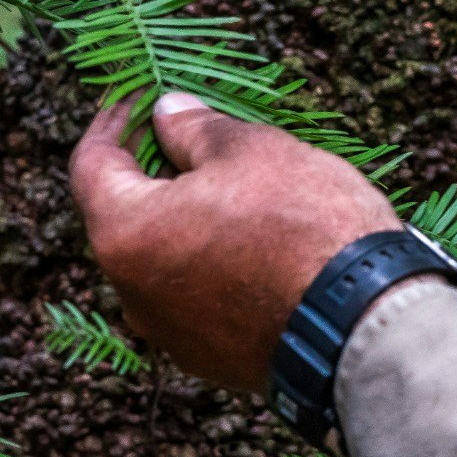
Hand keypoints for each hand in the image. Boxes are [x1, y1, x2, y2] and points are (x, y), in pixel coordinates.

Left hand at [70, 92, 400, 390]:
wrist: (365, 322)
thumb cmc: (303, 225)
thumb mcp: (250, 150)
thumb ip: (194, 128)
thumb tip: (166, 113)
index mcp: (125, 234)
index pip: (91, 164)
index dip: (115, 121)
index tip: (140, 97)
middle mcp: (133, 293)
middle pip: (124, 216)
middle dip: (151, 171)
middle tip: (189, 134)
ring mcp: (171, 333)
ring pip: (161, 261)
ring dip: (184, 221)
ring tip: (232, 187)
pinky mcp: (211, 359)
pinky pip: (196, 298)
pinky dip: (211, 264)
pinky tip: (253, 241)